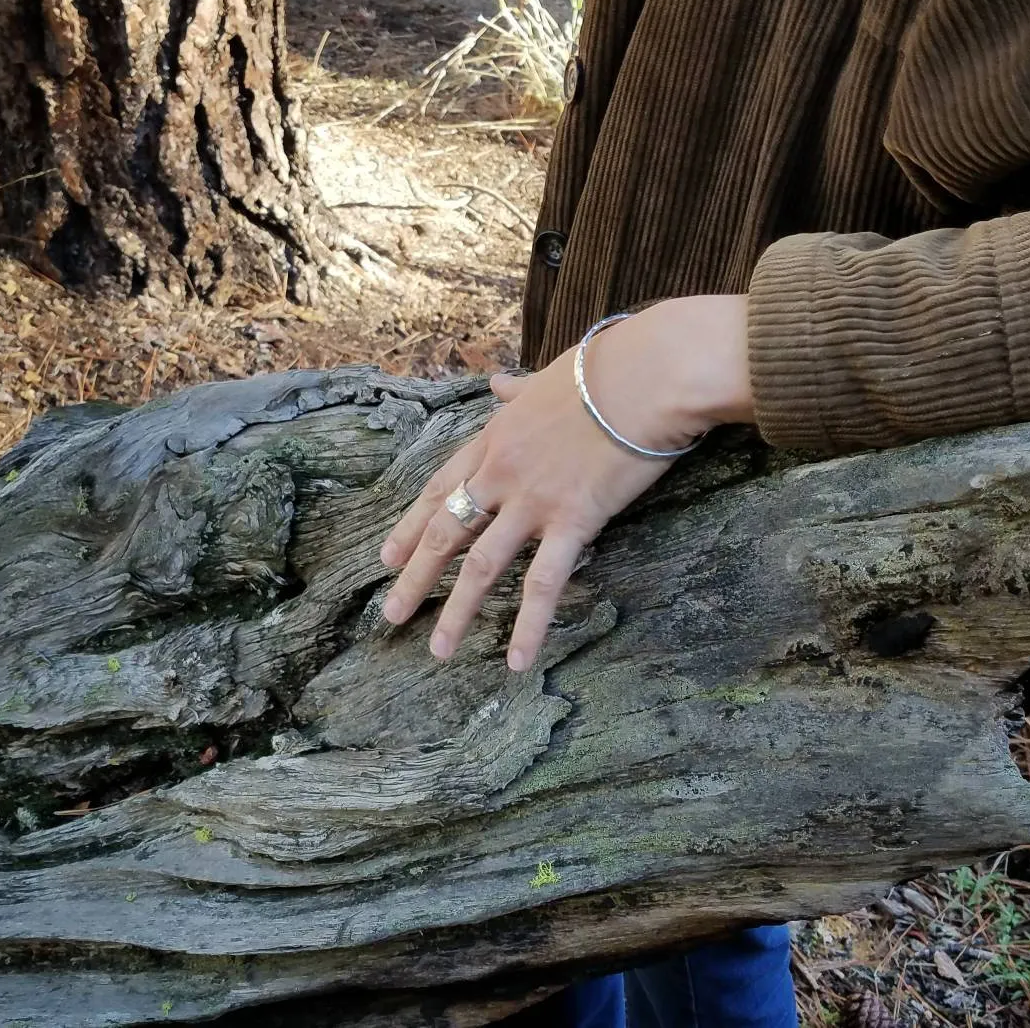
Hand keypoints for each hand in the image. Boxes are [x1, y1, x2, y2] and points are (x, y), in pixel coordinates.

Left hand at [380, 295, 753, 669]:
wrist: (643, 377)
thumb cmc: (602, 369)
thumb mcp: (546, 377)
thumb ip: (516, 390)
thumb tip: (498, 381)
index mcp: (493, 439)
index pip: (440, 488)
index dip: (411, 526)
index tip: (386, 557)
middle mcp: (501, 473)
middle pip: (446, 531)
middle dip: (415, 577)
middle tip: (391, 615)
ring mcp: (532, 500)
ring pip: (482, 564)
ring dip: (456, 611)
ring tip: (436, 649)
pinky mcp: (571, 521)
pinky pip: (543, 583)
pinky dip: (528, 625)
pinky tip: (517, 661)